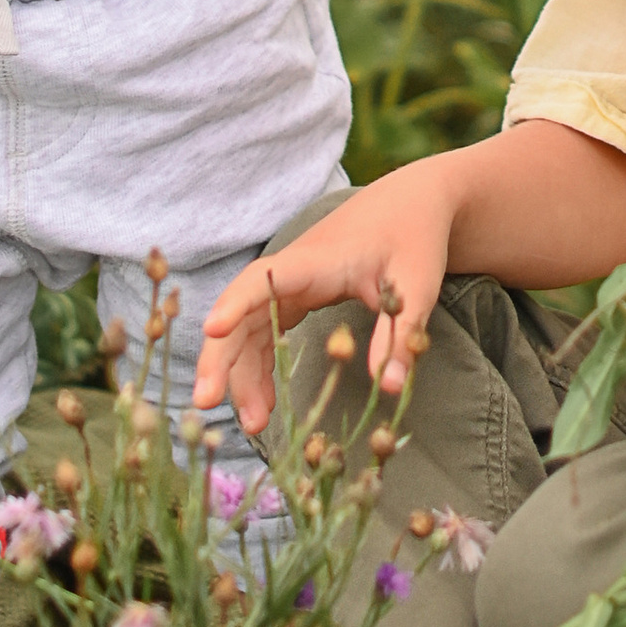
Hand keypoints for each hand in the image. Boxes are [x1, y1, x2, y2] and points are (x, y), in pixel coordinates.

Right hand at [194, 160, 460, 427]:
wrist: (415, 202)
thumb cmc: (415, 236)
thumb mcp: (418, 284)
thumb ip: (401, 333)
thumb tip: (391, 387)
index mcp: (317, 260)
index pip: (263, 279)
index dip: (235, 303)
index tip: (211, 329)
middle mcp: (293, 270)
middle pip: (241, 310)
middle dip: (220, 355)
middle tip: (206, 403)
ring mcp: (291, 284)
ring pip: (248, 328)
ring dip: (241, 372)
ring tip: (253, 424)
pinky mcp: (297, 295)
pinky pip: (264, 332)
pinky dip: (259, 366)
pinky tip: (264, 404)